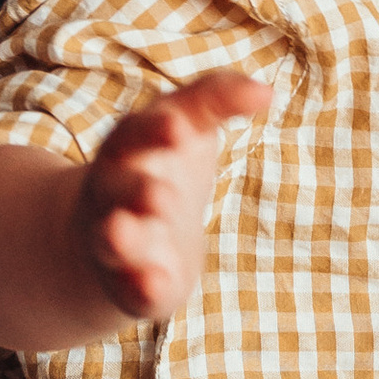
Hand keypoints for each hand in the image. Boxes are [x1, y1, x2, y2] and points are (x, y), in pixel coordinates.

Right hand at [80, 70, 269, 323]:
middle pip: (116, 187)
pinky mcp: (127, 282)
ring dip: (121, 237)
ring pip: (111, 237)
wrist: (118, 233)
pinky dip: (139, 286)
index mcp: (128, 147)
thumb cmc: (161, 165)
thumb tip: (267, 91)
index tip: (179, 128)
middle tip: (161, 195)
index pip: (136, 132)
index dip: (155, 130)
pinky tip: (154, 285)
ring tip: (123, 233)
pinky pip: (128, 286)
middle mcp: (113, 191)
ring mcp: (115, 239)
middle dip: (137, 190)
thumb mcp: (186, 125)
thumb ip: (218, 99)